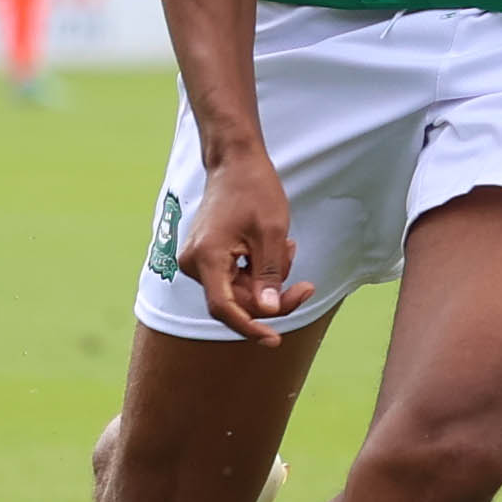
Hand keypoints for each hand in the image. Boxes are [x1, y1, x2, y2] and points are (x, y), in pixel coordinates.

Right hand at [179, 142, 300, 344]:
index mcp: (207, 258)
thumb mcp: (273, 233)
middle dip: (272, 297)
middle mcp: (195, 263)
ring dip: (267, 279)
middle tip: (307, 286)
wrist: (234, 162)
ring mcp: (197, 260)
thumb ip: (270, 275)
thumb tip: (268, 311)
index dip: (250, 327)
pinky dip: (257, 270)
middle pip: (236, 301)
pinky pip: (234, 277)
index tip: (274, 339)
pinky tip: (275, 246)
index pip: (226, 308)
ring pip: (238, 290)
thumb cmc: (254, 190)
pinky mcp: (205, 256)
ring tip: (288, 246)